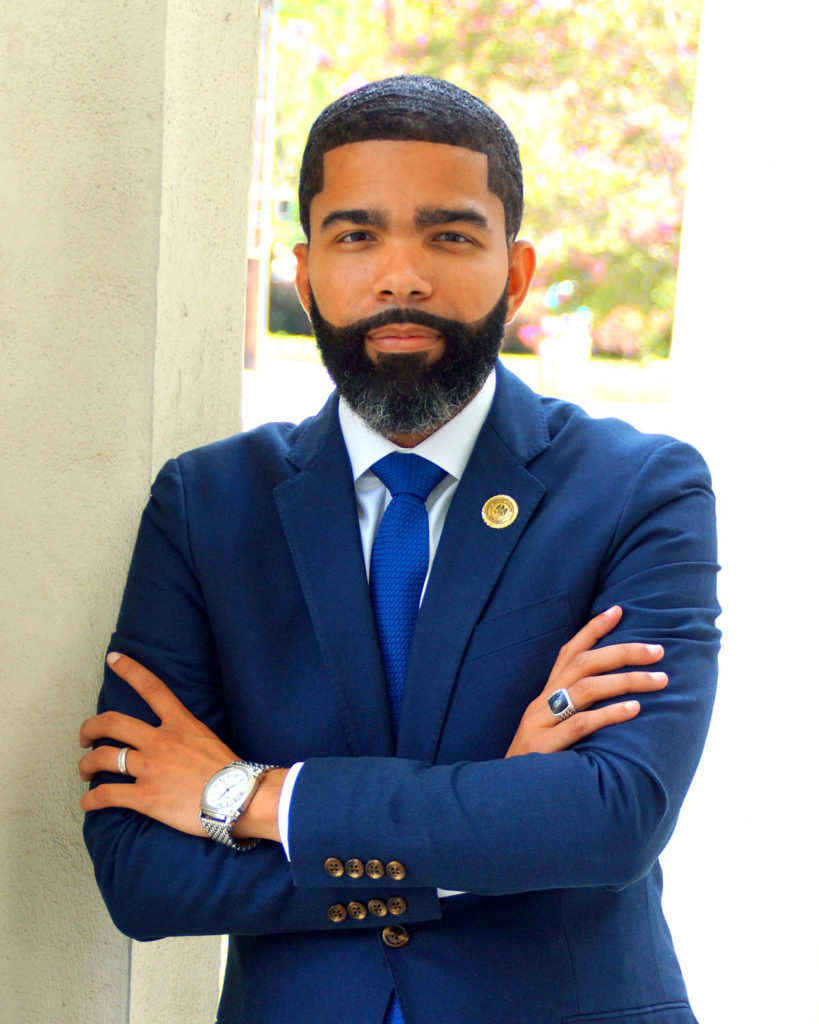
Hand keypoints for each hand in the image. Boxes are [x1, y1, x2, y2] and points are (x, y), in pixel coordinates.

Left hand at [79, 653, 284, 841]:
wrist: (238, 798)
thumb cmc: (228, 772)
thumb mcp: (207, 739)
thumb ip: (185, 734)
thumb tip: (175, 739)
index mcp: (179, 724)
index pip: (151, 688)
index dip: (130, 669)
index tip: (113, 659)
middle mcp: (160, 741)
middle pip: (112, 723)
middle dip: (90, 728)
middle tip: (85, 737)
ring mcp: (150, 768)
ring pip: (103, 758)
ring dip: (87, 764)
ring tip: (85, 771)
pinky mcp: (145, 797)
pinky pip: (107, 795)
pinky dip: (91, 800)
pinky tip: (88, 803)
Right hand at [505, 606, 666, 757]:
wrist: (500, 801)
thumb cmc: (537, 769)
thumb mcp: (551, 733)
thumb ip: (574, 714)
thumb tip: (618, 700)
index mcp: (544, 697)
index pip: (568, 652)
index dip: (592, 629)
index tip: (619, 609)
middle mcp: (540, 703)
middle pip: (583, 663)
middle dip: (623, 652)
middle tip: (658, 650)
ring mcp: (540, 724)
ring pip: (585, 688)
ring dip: (626, 680)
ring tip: (659, 680)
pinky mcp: (543, 748)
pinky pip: (580, 724)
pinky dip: (609, 714)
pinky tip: (634, 709)